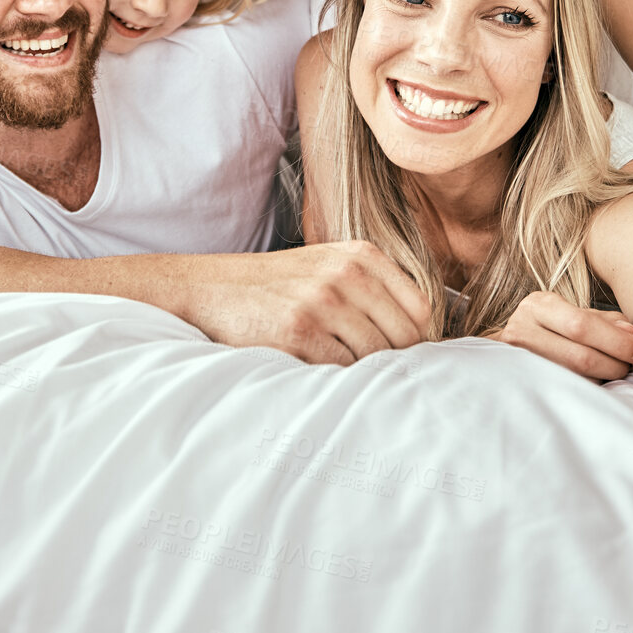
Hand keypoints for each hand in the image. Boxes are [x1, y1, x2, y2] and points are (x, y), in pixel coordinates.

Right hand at [185, 240, 431, 365]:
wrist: (210, 288)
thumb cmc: (275, 285)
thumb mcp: (328, 266)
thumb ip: (373, 289)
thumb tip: (422, 338)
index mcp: (361, 255)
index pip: (421, 309)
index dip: (416, 340)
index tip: (400, 355)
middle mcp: (346, 274)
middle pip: (404, 337)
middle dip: (392, 361)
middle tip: (372, 372)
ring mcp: (322, 302)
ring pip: (375, 357)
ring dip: (362, 372)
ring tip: (340, 369)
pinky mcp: (299, 331)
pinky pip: (342, 369)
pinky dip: (335, 378)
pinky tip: (317, 369)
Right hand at [496, 292, 632, 381]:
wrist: (505, 350)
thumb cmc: (547, 329)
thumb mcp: (570, 314)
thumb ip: (603, 321)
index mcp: (539, 305)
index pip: (582, 324)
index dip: (616, 341)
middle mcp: (521, 329)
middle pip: (579, 355)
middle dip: (614, 363)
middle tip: (631, 366)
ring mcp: (516, 359)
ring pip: (572, 378)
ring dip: (603, 378)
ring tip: (615, 372)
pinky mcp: (519, 382)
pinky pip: (562, 390)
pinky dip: (587, 389)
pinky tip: (596, 383)